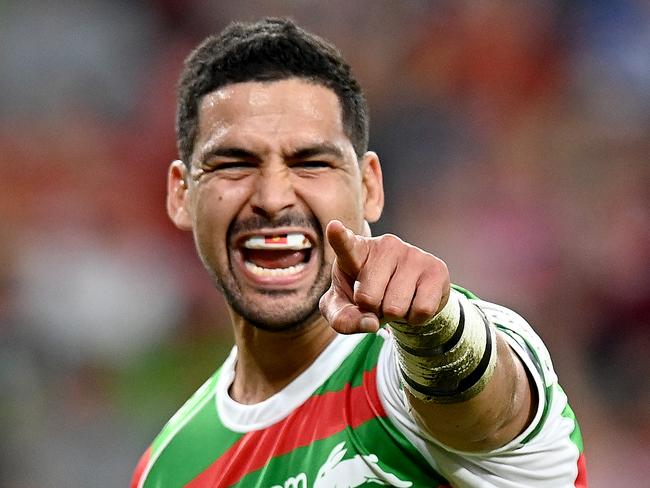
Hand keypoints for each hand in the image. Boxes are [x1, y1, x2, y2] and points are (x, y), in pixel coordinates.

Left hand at [319, 220, 449, 333]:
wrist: (408, 295)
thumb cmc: (367, 297)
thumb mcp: (345, 310)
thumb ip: (343, 319)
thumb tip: (370, 324)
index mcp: (356, 251)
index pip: (345, 245)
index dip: (339, 238)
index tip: (334, 227)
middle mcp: (384, 246)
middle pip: (368, 298)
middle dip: (372, 310)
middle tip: (379, 299)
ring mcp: (412, 253)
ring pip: (395, 307)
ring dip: (394, 315)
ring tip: (396, 299)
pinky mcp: (436, 268)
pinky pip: (421, 310)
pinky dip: (415, 318)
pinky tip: (414, 302)